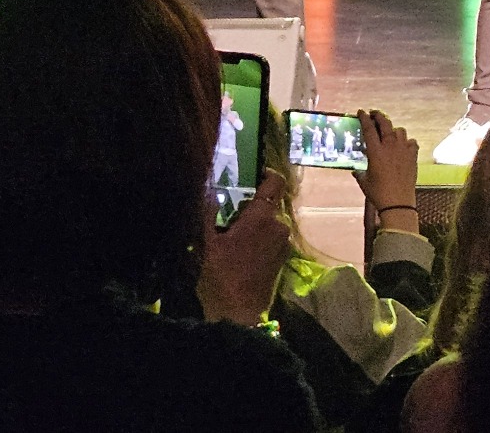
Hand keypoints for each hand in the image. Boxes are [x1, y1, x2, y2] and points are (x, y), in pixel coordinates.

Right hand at [197, 171, 291, 325]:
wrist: (238, 316)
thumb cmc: (220, 277)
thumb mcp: (204, 242)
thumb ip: (207, 210)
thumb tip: (208, 184)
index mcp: (263, 216)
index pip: (274, 181)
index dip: (265, 173)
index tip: (250, 174)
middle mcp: (280, 225)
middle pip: (271, 201)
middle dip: (253, 201)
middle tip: (229, 208)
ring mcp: (284, 243)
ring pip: (272, 220)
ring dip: (257, 220)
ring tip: (231, 230)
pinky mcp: (283, 258)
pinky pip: (274, 236)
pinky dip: (261, 235)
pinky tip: (241, 247)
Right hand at [356, 109, 419, 214]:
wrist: (398, 202)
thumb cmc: (378, 193)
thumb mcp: (364, 182)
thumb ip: (360, 173)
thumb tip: (356, 170)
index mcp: (376, 152)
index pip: (369, 129)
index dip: (364, 118)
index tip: (361, 112)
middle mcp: (390, 147)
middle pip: (385, 124)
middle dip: (379, 116)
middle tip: (374, 114)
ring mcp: (403, 150)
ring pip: (400, 131)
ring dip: (393, 130)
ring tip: (389, 133)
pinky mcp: (413, 157)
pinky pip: (411, 142)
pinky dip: (407, 142)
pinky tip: (403, 146)